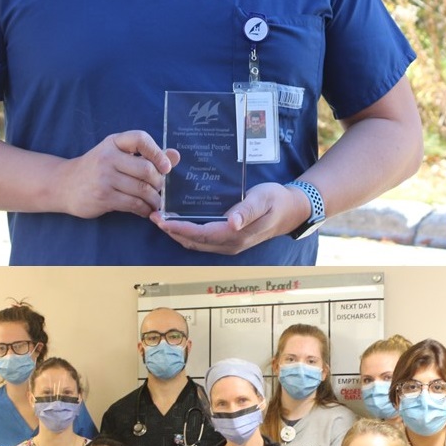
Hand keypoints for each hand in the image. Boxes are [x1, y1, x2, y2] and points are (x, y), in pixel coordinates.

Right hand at [59, 130, 177, 219]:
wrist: (64, 184)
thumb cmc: (98, 168)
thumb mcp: (118, 155)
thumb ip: (147, 155)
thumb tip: (175, 156)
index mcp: (114, 142)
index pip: (140, 139)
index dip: (158, 152)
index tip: (166, 167)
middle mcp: (108, 157)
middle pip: (147, 170)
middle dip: (160, 183)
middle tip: (160, 189)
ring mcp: (104, 177)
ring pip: (143, 190)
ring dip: (155, 199)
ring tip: (156, 202)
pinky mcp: (103, 196)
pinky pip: (133, 204)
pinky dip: (144, 209)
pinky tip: (145, 210)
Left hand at [154, 181, 312, 254]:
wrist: (292, 209)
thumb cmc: (277, 200)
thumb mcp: (263, 200)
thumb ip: (247, 211)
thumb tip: (232, 223)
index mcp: (237, 235)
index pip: (202, 234)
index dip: (180, 228)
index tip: (162, 219)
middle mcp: (230, 244)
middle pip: (195, 242)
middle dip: (172, 231)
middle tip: (153, 216)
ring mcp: (230, 244)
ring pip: (197, 243)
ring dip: (177, 233)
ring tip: (161, 219)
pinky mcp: (229, 240)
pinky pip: (203, 240)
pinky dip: (188, 233)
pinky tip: (180, 222)